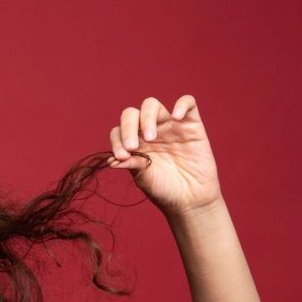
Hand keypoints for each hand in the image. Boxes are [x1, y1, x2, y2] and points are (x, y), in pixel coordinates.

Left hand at [106, 95, 222, 216]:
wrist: (190, 199)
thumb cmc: (164, 189)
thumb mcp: (143, 178)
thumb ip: (130, 164)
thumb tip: (110, 160)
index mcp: (134, 143)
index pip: (118, 131)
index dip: (117, 141)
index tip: (122, 157)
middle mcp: (148, 131)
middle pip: (131, 114)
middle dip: (128, 127)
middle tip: (132, 146)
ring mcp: (169, 126)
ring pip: (152, 105)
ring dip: (147, 118)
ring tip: (151, 138)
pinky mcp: (192, 124)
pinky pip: (188, 102)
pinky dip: (182, 104)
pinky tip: (176, 117)